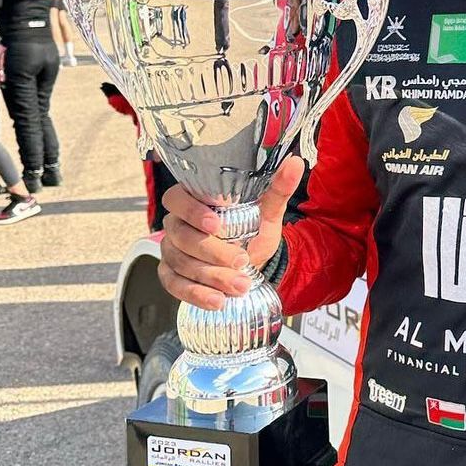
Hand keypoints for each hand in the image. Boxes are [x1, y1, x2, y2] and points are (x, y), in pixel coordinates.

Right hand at [157, 157, 303, 309]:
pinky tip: (217, 301)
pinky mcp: (171, 275)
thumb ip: (277, 188)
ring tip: (240, 286)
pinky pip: (175, 285)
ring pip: (181, 263)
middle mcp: (176, 225)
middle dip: (213, 252)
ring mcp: (171, 251)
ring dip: (212, 277)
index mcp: (193, 201)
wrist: (251, 262)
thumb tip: (295, 163)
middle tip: (242, 261)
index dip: (192, 211)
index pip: (177, 199)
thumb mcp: (267, 212)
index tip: (216, 225)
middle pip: (182, 237)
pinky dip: (196, 295)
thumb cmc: (252, 231)